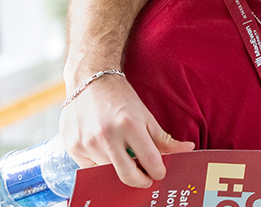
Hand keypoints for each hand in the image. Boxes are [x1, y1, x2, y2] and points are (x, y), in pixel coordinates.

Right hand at [59, 75, 193, 187]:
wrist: (88, 79)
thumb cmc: (120, 96)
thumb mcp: (145, 115)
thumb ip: (164, 137)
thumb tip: (188, 149)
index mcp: (130, 125)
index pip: (150, 161)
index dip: (158, 171)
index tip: (159, 172)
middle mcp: (106, 135)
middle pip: (128, 175)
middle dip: (141, 181)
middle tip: (145, 178)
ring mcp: (87, 142)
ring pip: (108, 171)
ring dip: (118, 167)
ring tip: (122, 154)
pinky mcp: (72, 146)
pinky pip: (89, 168)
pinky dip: (99, 163)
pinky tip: (103, 149)